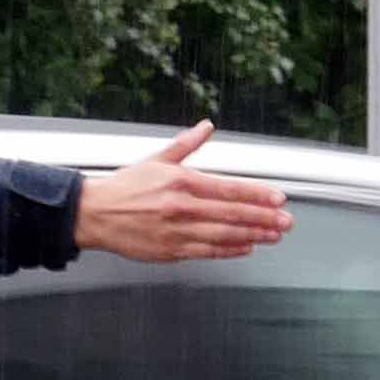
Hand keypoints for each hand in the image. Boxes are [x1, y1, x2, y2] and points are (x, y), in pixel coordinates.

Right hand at [76, 124, 291, 263]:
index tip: (278, 198)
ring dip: (253, 235)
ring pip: (224, 235)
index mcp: (181, 182)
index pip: (229, 189)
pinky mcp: (169, 250)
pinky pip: (207, 252)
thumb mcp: (156, 159)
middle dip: (264, 218)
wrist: (93, 214)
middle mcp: (181, 207)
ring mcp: (176, 231)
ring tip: (273, 235)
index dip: (258, 195)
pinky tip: (246, 247)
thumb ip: (186, 145)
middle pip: (232, 214)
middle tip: (286, 221)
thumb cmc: (123, 188)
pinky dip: (229, 250)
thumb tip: (206, 127)